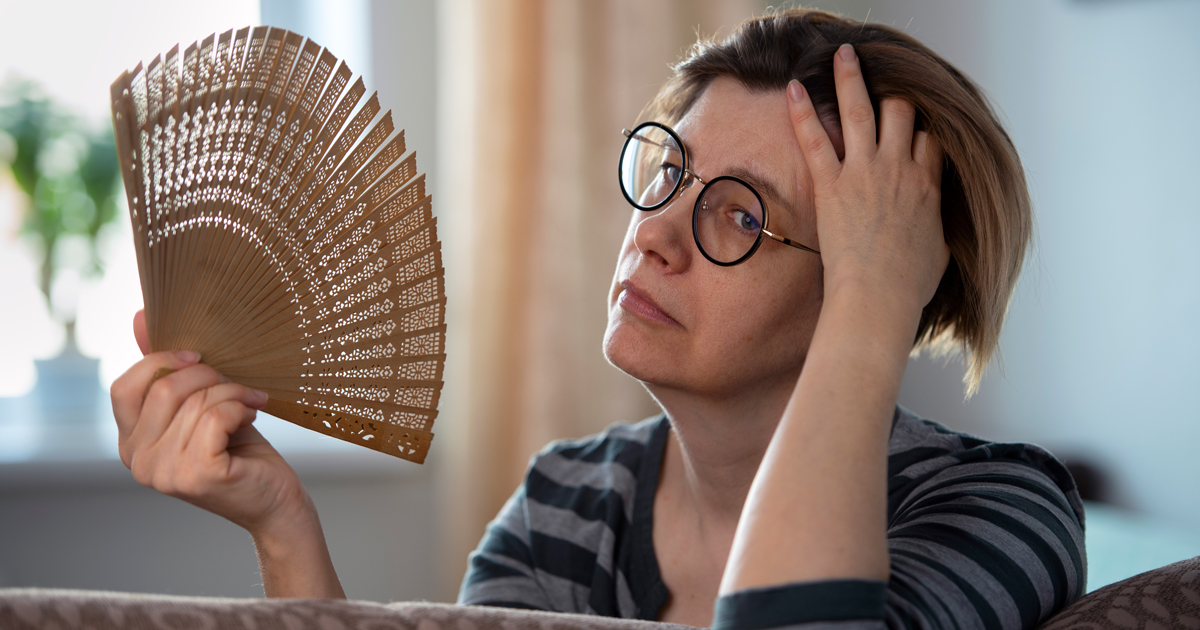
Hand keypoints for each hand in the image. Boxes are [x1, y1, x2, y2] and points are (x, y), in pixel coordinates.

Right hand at [112, 310, 309, 536]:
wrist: (275, 499)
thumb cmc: (239, 450)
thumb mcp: (199, 404)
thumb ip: (167, 368)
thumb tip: (139, 315)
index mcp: (130, 443)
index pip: (124, 387)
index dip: (162, 361)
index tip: (201, 356)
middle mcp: (137, 462)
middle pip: (165, 388)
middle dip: (210, 376)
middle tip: (239, 385)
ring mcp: (164, 472)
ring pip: (197, 401)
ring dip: (233, 393)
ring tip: (249, 405)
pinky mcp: (197, 475)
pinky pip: (216, 416)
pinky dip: (240, 409)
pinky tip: (250, 419)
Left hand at [788, 43, 948, 313]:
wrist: (879, 298)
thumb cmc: (908, 287)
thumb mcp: (939, 253)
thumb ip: (937, 228)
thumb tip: (935, 227)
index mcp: (928, 186)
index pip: (930, 139)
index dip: (922, 130)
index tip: (913, 127)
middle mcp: (900, 169)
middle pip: (903, 113)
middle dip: (893, 95)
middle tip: (882, 83)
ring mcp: (865, 172)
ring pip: (862, 110)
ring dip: (851, 77)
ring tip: (843, 55)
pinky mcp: (832, 184)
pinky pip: (815, 138)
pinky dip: (803, 110)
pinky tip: (794, 87)